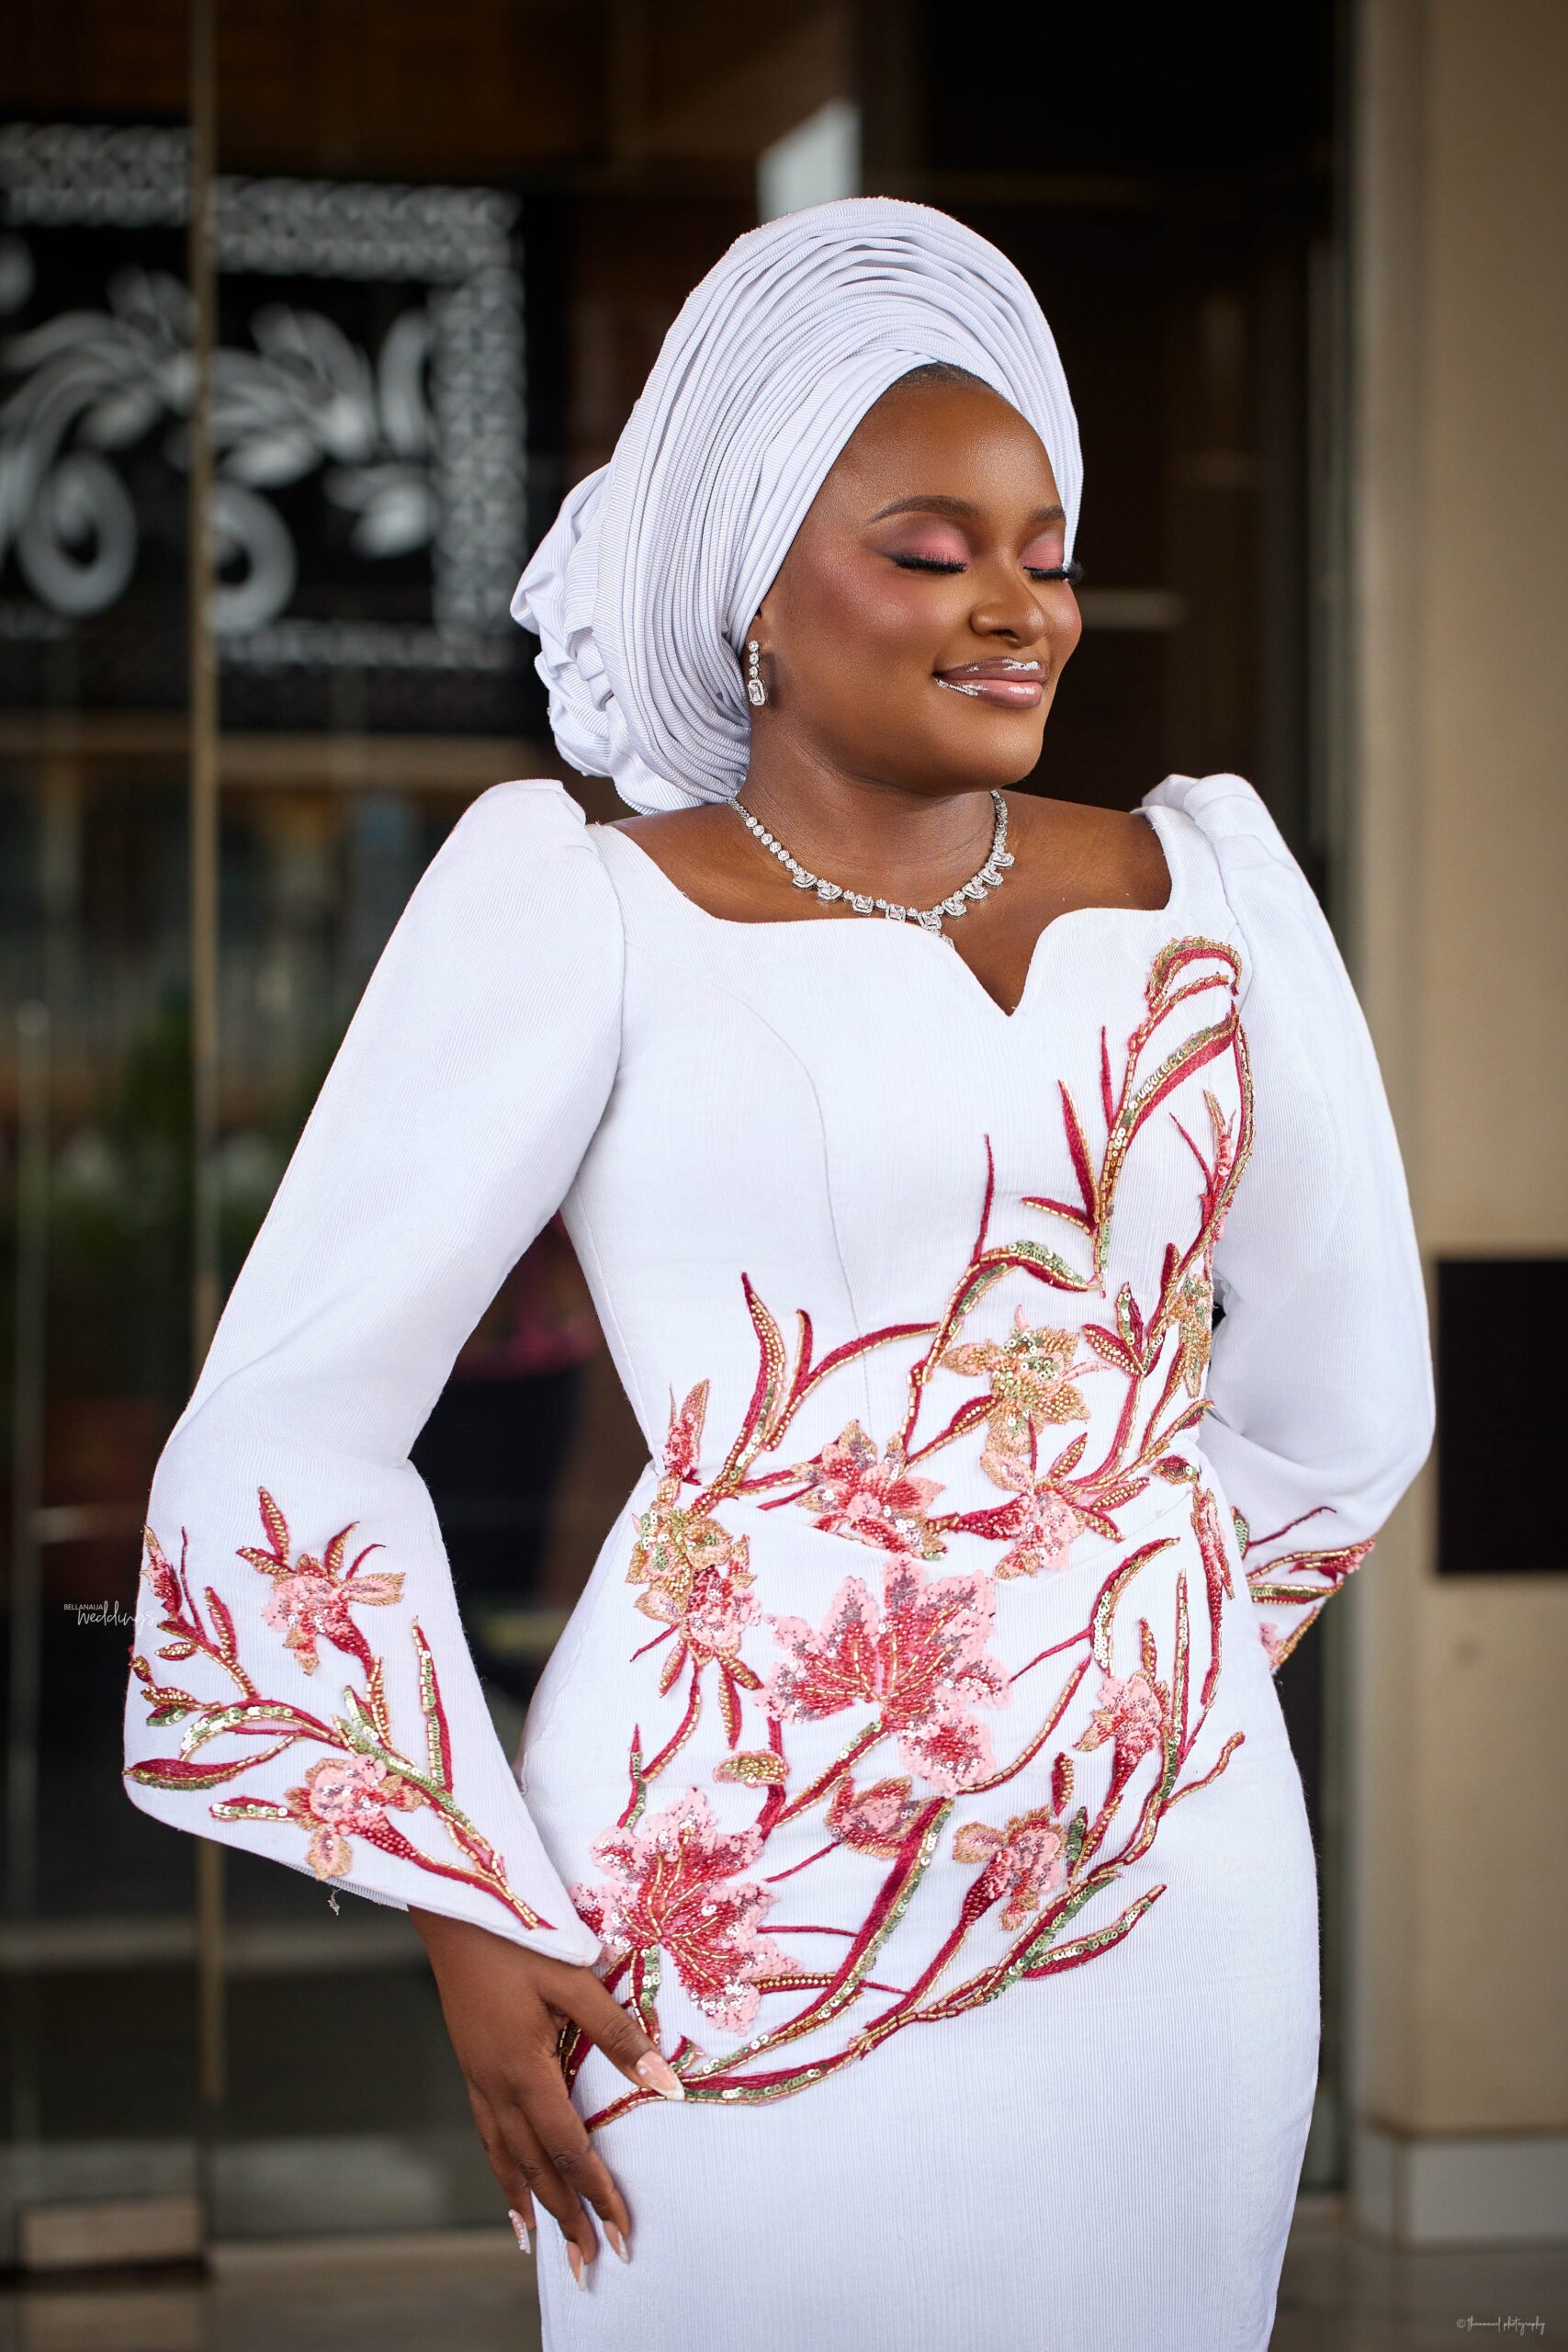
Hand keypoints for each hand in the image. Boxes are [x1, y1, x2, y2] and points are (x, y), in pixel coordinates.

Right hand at [409, 1906, 683, 2281]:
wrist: (454, 1907)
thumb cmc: (518, 1934)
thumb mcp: (574, 1977)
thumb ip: (619, 2033)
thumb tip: (668, 2083)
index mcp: (526, 2071)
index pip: (570, 2150)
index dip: (598, 2193)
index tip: (621, 2232)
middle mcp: (498, 2086)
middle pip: (535, 2168)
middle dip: (566, 2216)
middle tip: (589, 2261)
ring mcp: (478, 2078)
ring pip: (505, 2158)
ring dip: (530, 2202)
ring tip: (545, 2242)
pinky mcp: (470, 2065)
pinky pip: (486, 2134)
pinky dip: (501, 2169)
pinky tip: (508, 2179)